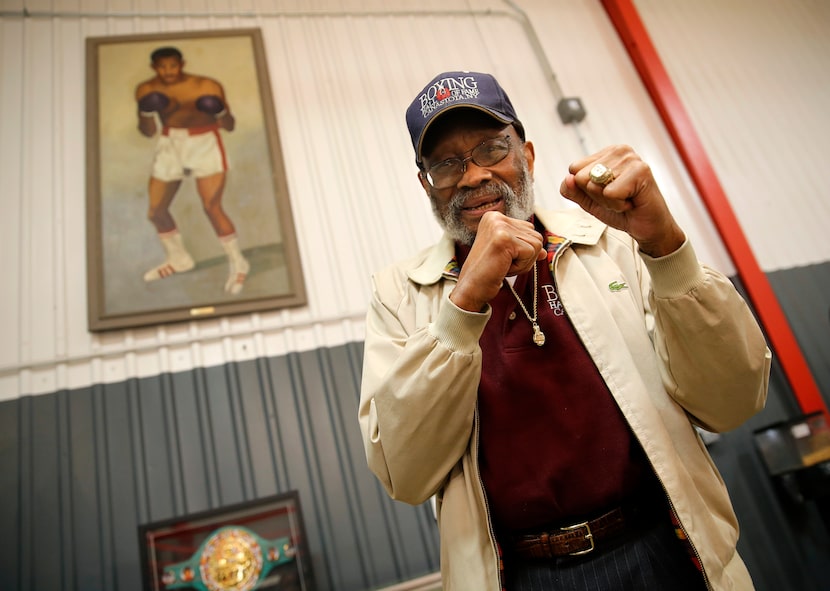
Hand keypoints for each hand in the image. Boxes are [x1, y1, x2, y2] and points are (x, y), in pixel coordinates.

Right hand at [450, 211, 545, 311]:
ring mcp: (499, 226)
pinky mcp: (504, 239)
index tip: (502, 256)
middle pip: (536, 235)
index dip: (521, 249)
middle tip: (502, 263)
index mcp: (494, 217)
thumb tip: (544, 252)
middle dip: (525, 256)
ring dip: (523, 262)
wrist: (471, 289)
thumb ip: (525, 247)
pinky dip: (521, 266)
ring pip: (537, 244)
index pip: (529, 229)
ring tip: (503, 265)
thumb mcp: (509, 255)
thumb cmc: (488, 272)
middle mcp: (496, 217)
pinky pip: (531, 253)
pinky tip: (503, 267)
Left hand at [559, 145, 684, 256]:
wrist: (647, 227)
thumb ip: (573, 190)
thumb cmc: (622, 211)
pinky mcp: (640, 171)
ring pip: (594, 185)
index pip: (574, 169)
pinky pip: (609, 193)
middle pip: (581, 177)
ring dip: (609, 201)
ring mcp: (630, 158)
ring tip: (626, 200)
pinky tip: (632, 201)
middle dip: (597, 196)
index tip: (607, 194)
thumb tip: (568, 178)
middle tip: (618, 199)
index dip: (586, 189)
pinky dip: (618, 205)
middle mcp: (618, 151)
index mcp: (605, 154)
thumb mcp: (590, 201)